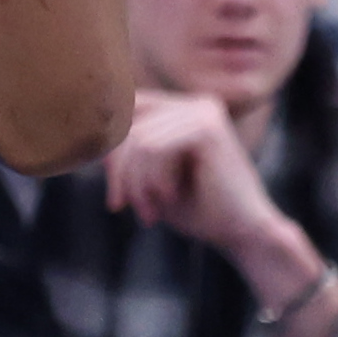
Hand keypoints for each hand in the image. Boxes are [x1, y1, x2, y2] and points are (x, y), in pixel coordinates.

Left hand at [105, 89, 292, 253]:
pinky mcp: (206, 129)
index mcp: (187, 109)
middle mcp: (196, 103)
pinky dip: (151, 180)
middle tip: (123, 206)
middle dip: (119, 171)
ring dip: (135, 182)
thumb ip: (129, 155)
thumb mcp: (153, 178)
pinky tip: (166, 200)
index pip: (130, 112)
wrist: (243, 233)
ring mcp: (203, 112)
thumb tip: (94, 139)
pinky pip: (153, 148)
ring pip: (138, 139)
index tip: (115, 194)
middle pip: (129, 124)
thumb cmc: (199, 209)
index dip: (112, 149)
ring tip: (147, 210)